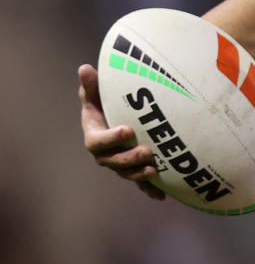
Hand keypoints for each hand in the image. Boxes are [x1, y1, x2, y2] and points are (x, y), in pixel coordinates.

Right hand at [78, 64, 165, 199]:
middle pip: (114, 162)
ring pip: (127, 174)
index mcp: (95, 136)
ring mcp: (119, 164)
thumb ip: (91, 85)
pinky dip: (150, 190)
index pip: (98, 141)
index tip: (128, 130)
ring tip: (154, 170)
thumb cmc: (104, 104)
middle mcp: (105, 154)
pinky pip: (140, 183)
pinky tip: (162, 195)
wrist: (115, 119)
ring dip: (140, 175)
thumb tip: (85, 68)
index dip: (112, 138)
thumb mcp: (96, 94)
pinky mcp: (133, 170)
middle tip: (147, 151)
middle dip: (130, 159)